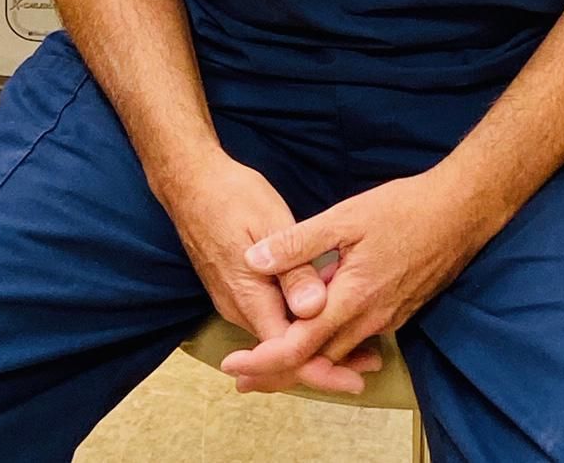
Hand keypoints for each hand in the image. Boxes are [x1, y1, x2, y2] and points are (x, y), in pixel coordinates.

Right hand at [165, 151, 382, 395]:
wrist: (191, 185)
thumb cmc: (233, 198)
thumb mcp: (269, 224)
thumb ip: (292, 270)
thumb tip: (313, 310)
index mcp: (251, 299)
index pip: (289, 353)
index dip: (324, 369)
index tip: (357, 377)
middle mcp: (242, 311)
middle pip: (286, 353)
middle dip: (328, 362)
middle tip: (371, 361)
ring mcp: (238, 303)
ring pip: (280, 339)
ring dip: (317, 345)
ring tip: (360, 344)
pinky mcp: (240, 291)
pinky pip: (272, 322)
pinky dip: (301, 327)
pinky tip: (327, 315)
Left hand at [220, 164, 497, 393]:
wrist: (462, 211)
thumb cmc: (406, 209)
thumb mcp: (347, 217)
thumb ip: (299, 242)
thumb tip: (254, 260)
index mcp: (350, 300)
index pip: (297, 349)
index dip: (262, 362)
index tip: (233, 365)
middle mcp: (369, 320)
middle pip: (315, 362)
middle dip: (276, 371)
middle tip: (243, 373)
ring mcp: (387, 319)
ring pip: (338, 353)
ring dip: (305, 359)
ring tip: (275, 356)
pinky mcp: (401, 312)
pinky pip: (359, 339)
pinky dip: (332, 344)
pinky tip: (322, 329)